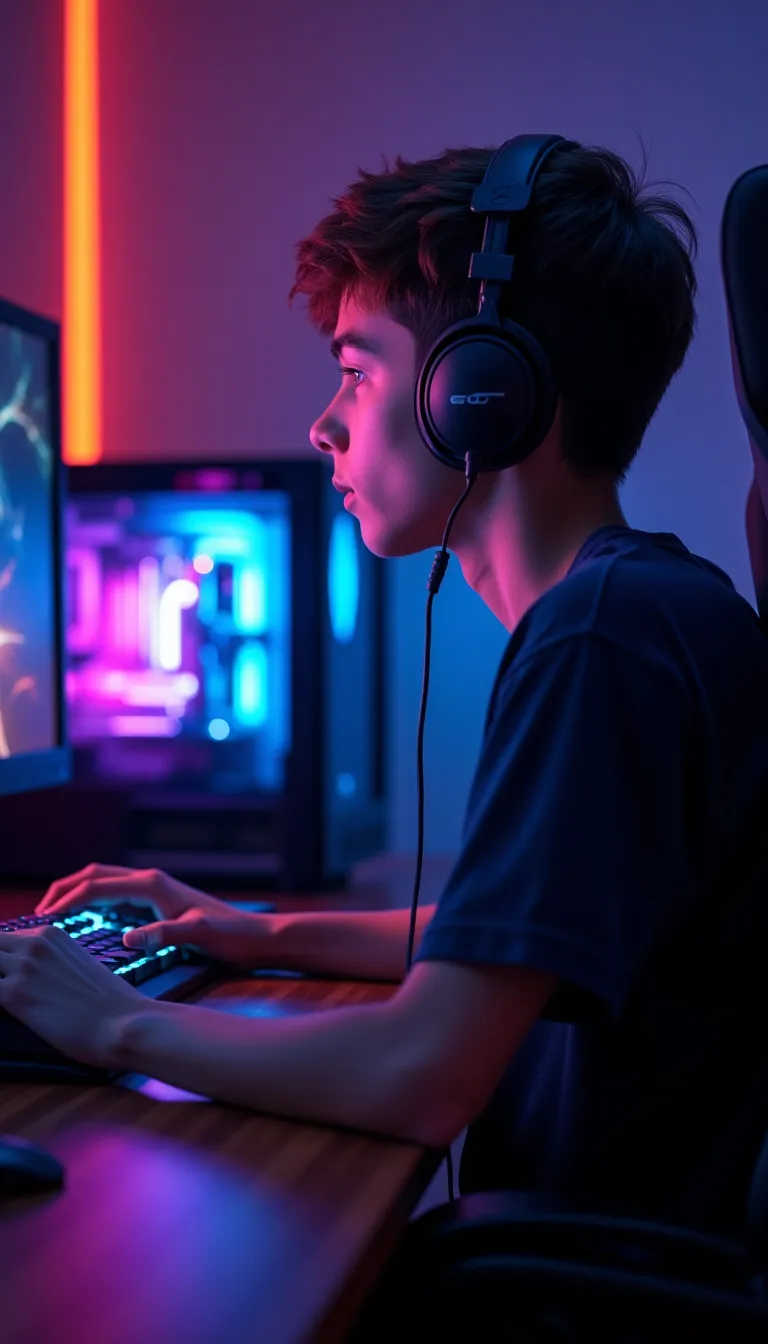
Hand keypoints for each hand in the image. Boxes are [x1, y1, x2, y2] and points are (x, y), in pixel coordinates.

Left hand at [0, 924, 144, 1067]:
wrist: (124, 1023)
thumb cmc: (109, 1004)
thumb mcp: (80, 966)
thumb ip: (52, 962)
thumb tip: (33, 977)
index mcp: (50, 934)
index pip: (3, 939)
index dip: (1, 961)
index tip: (5, 975)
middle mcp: (33, 943)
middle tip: (6, 987)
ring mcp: (22, 967)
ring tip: (7, 999)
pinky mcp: (13, 994)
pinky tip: (4, 1012)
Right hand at [35, 863, 275, 967]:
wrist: (256, 936)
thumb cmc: (230, 936)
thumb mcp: (197, 937)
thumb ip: (162, 935)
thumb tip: (127, 938)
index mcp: (154, 885)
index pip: (97, 886)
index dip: (67, 900)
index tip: (43, 918)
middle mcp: (152, 881)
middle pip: (95, 875)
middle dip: (64, 889)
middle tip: (38, 912)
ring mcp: (156, 888)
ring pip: (105, 881)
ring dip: (77, 891)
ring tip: (54, 913)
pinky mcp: (159, 900)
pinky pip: (117, 893)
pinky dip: (94, 899)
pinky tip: (87, 918)